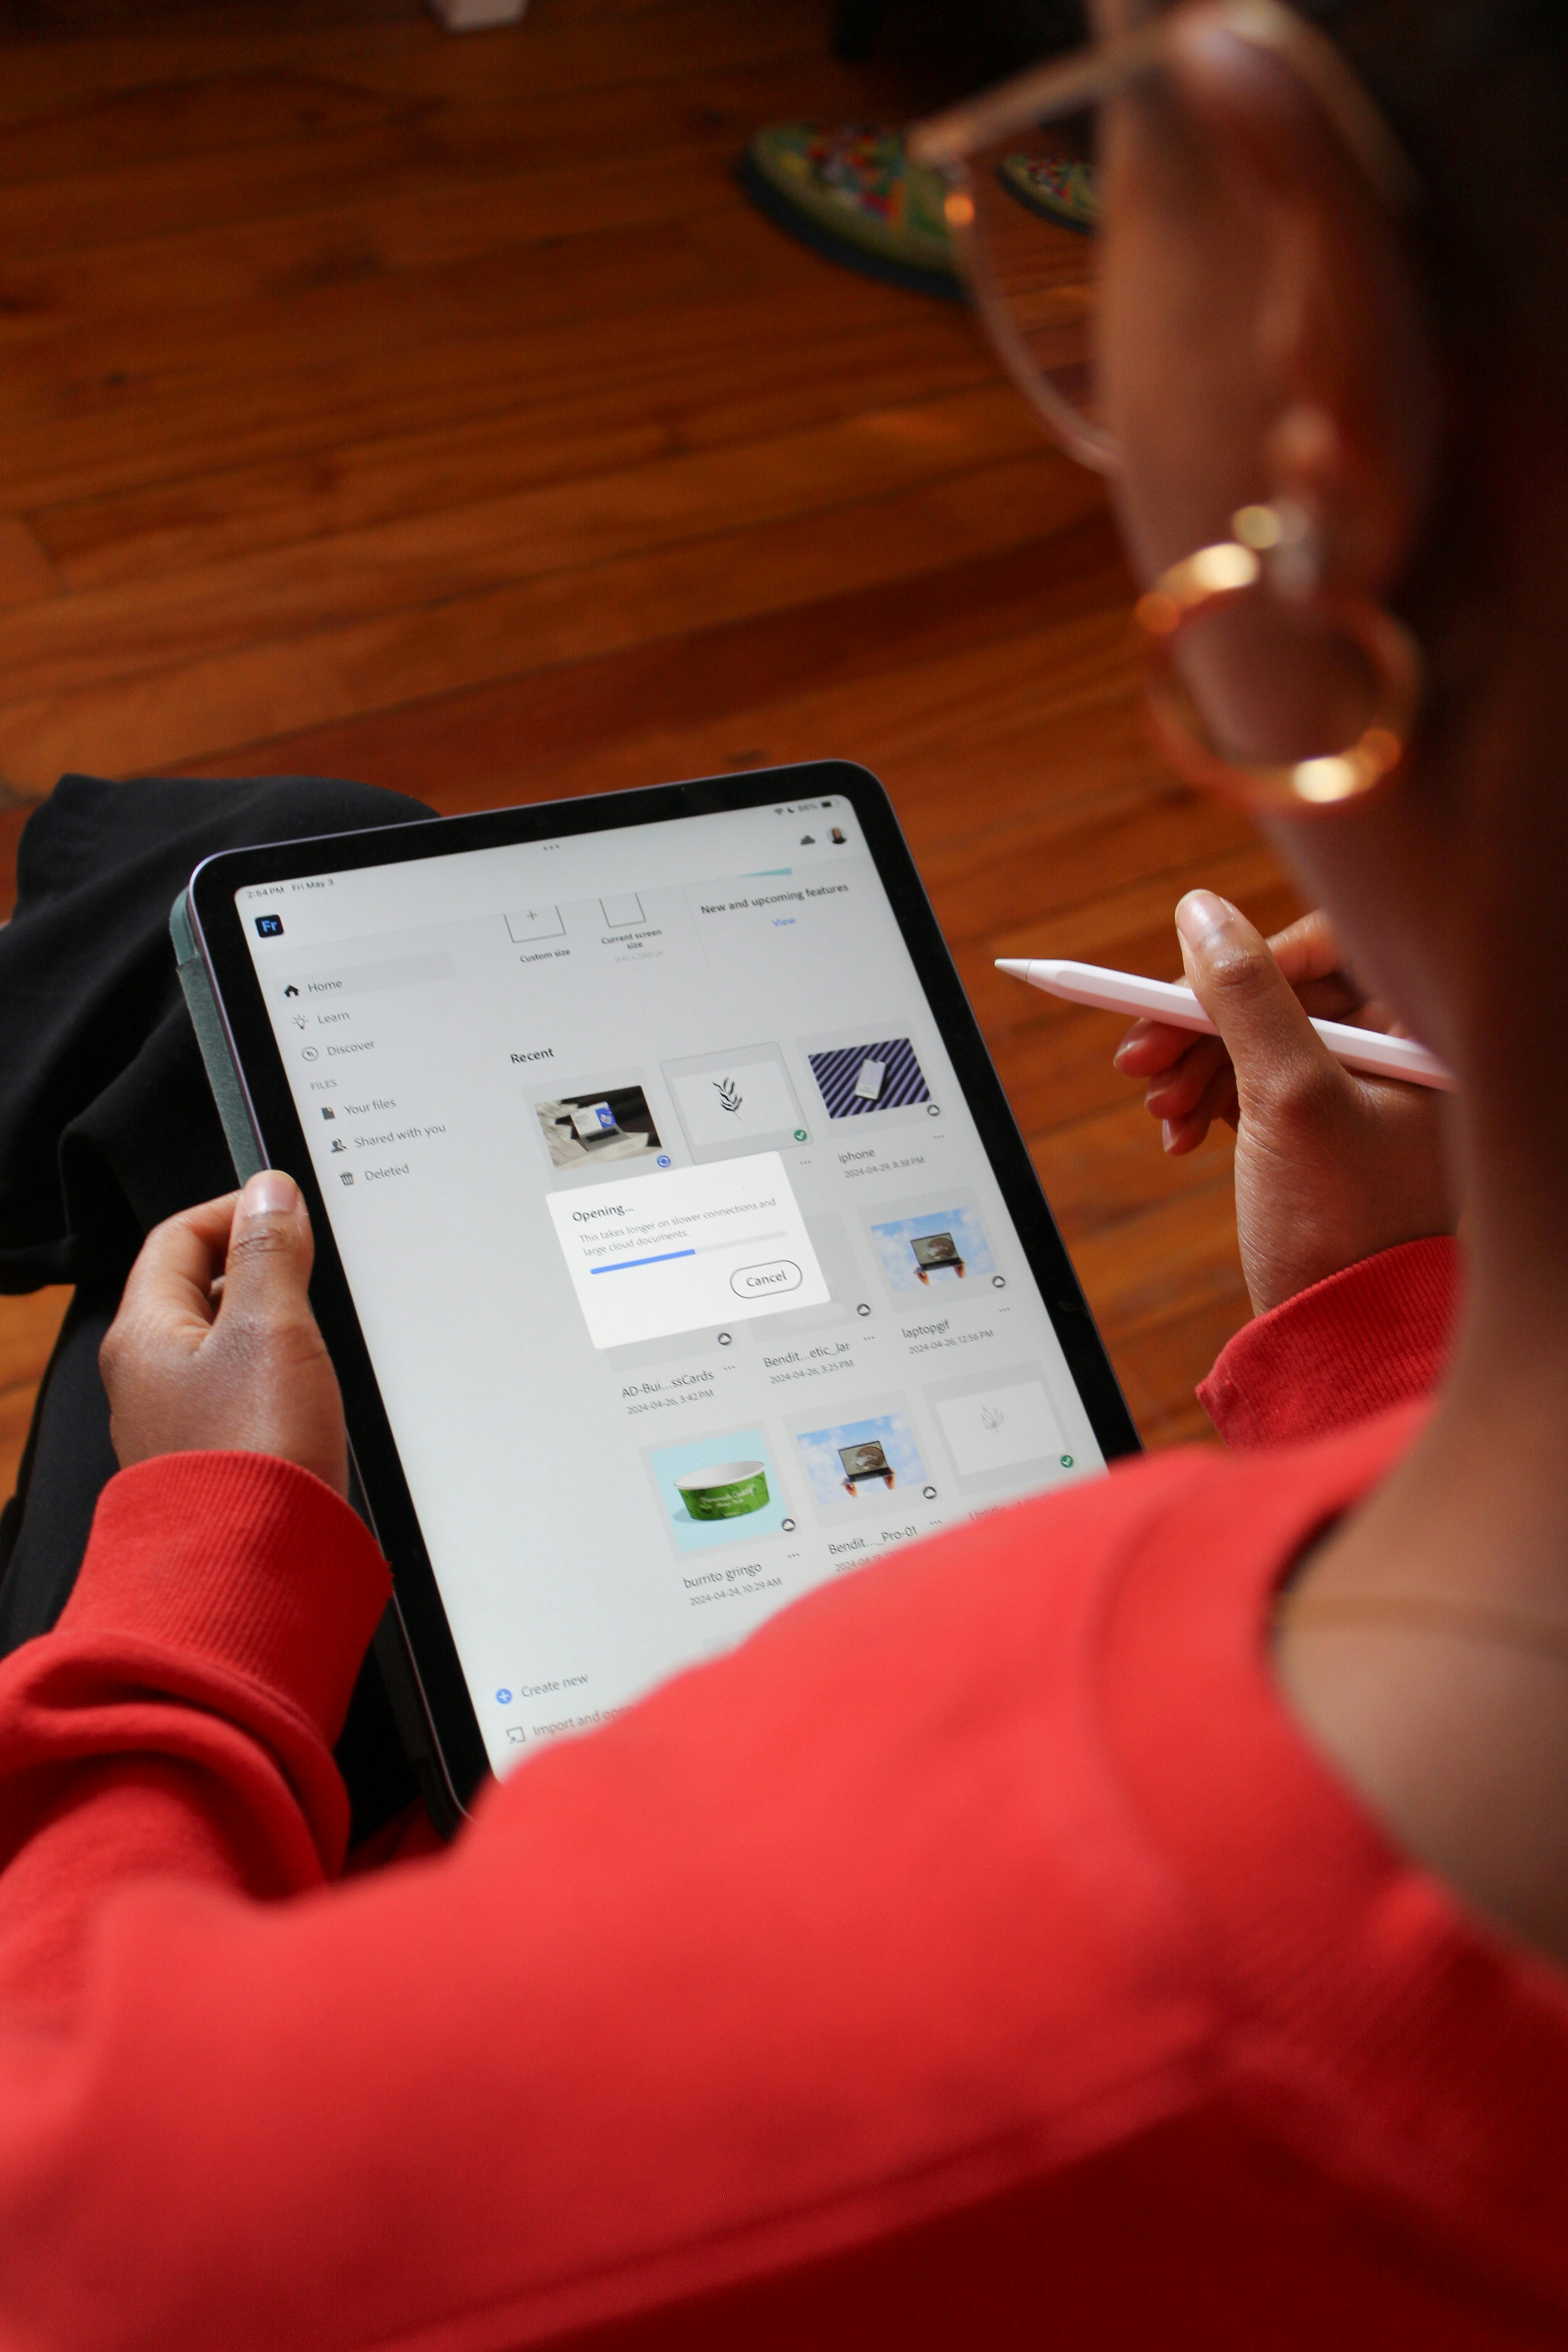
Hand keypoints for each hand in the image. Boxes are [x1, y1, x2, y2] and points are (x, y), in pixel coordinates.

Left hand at [100, 1171, 347, 1494]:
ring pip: (226, 1347)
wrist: (254, 1576)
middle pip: (200, 1292)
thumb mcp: (271, 1329)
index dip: (234, 1210)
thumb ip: (270, 1253)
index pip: (177, 1238)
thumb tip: (268, 1193)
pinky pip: (243, 1397)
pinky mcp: (217, 1462)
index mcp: (144, 1335)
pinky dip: (281, 1379)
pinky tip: (318, 1392)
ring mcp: (179, 1424)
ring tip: (324, 1329)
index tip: (288, 1209)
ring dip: (276, 1328)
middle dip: (261, 1270)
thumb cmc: (252, 1458)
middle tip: (316, 1266)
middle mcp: (148, 1379)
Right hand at [1112, 893, 1457, 1315]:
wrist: (1337, 1337)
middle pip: (1279, 993)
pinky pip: (1248, 1085)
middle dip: (1201, 1024)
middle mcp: (1394, 1056)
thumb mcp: (1288, 1097)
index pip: (1331, 947)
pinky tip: (1180, 1136)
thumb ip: (1246, 997)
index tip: (1176, 989)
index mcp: (1419, 1037)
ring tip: (1160, 1111)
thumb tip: (1199, 911)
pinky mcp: (1315, 1131)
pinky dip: (1205, 1102)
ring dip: (1192, 1067)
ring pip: (1254, 1039)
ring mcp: (1355, 1094)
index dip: (1247, 961)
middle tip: (1140, 1055)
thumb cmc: (1341, 1230)